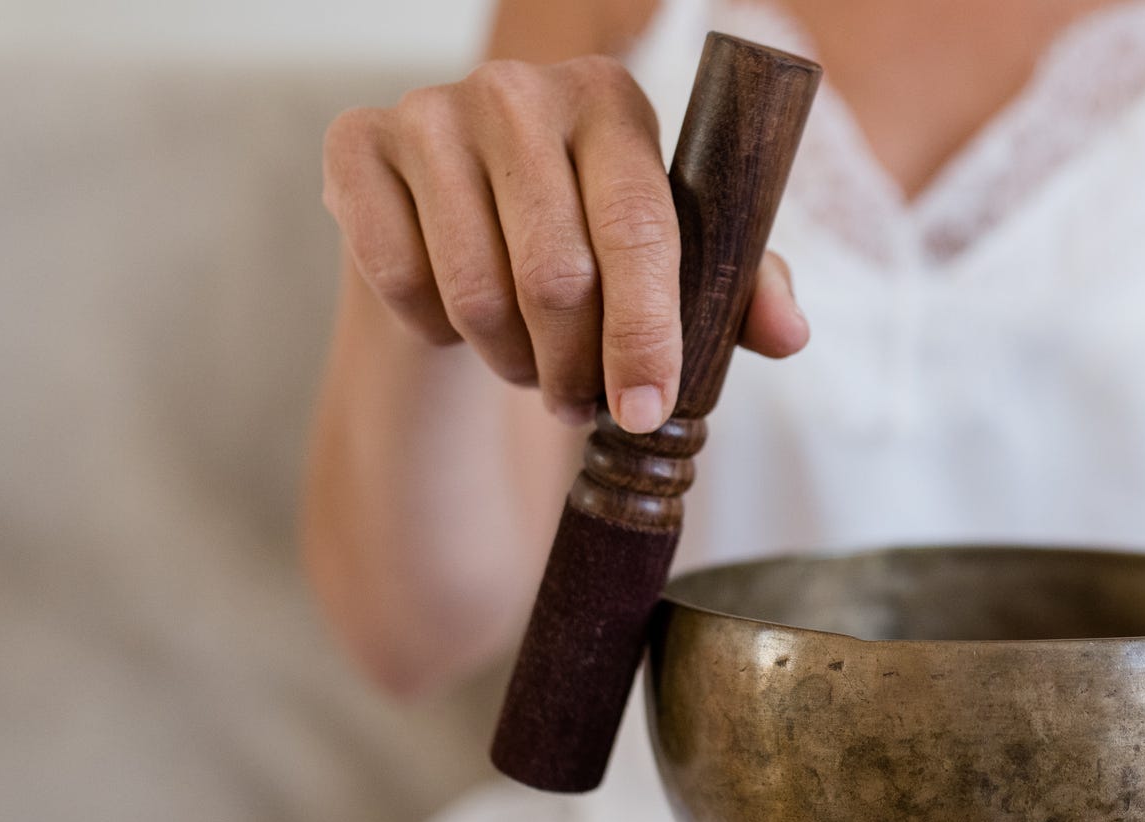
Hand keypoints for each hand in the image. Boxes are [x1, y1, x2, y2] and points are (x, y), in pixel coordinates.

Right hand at [321, 57, 807, 432]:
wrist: (456, 220)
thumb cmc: (584, 238)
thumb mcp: (673, 259)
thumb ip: (738, 287)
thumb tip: (789, 333)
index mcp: (612, 101)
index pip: (639, 229)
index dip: (646, 333)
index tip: (648, 410)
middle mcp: (520, 89)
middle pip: (557, 273)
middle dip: (575, 367)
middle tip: (583, 403)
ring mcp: (430, 110)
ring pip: (478, 290)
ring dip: (511, 360)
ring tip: (529, 365)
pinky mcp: (356, 145)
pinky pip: (400, 281)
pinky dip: (436, 330)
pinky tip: (455, 319)